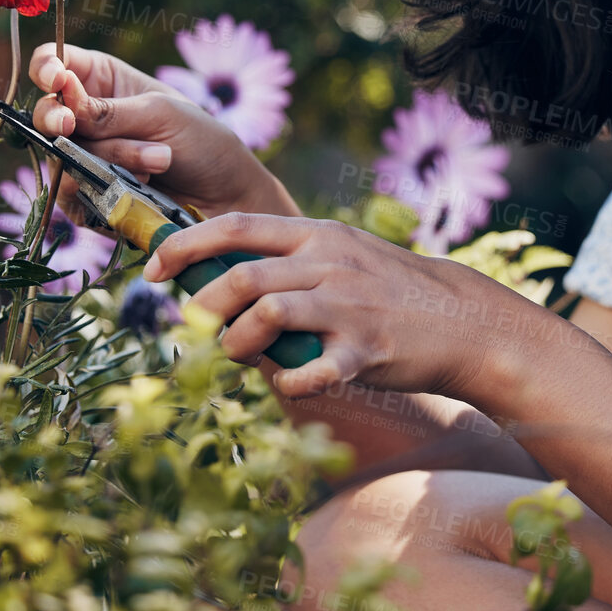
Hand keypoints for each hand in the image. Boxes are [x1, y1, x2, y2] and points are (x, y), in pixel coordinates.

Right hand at [29, 42, 297, 219]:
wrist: (228, 197)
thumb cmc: (202, 142)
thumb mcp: (161, 114)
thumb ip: (109, 113)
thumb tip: (62, 103)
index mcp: (103, 81)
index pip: (54, 63)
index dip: (46, 67)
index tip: (57, 79)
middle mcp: (86, 118)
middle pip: (45, 113)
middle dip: (58, 118)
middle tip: (71, 125)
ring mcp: (84, 159)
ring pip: (64, 156)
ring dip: (112, 158)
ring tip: (161, 160)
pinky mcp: (88, 197)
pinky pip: (72, 195)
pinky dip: (104, 190)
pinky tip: (143, 187)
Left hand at [143, 213, 561, 406]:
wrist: (458, 319)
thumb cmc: (387, 289)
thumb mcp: (340, 254)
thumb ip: (288, 259)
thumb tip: (216, 275)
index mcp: (316, 235)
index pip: (235, 227)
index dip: (185, 246)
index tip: (153, 269)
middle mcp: (328, 263)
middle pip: (242, 275)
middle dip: (202, 304)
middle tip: (192, 327)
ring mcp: (347, 305)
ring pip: (267, 314)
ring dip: (234, 343)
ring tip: (232, 357)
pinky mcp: (365, 348)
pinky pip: (312, 369)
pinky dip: (288, 381)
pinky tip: (286, 383)